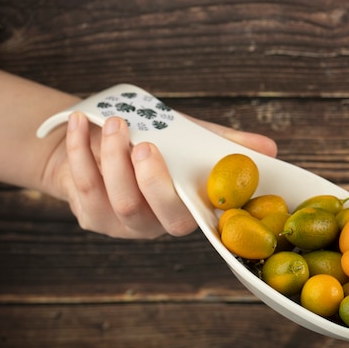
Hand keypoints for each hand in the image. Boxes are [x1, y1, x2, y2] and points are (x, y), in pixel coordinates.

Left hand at [44, 112, 277, 238]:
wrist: (100, 147)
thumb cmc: (156, 146)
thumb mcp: (191, 142)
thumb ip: (224, 145)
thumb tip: (269, 148)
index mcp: (183, 210)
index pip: (189, 215)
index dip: (187, 195)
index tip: (189, 166)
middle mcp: (153, 225)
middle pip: (150, 212)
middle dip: (148, 178)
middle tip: (144, 142)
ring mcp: (119, 224)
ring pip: (117, 199)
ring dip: (112, 157)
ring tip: (115, 122)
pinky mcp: (90, 216)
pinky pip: (82, 186)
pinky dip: (79, 150)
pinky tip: (81, 122)